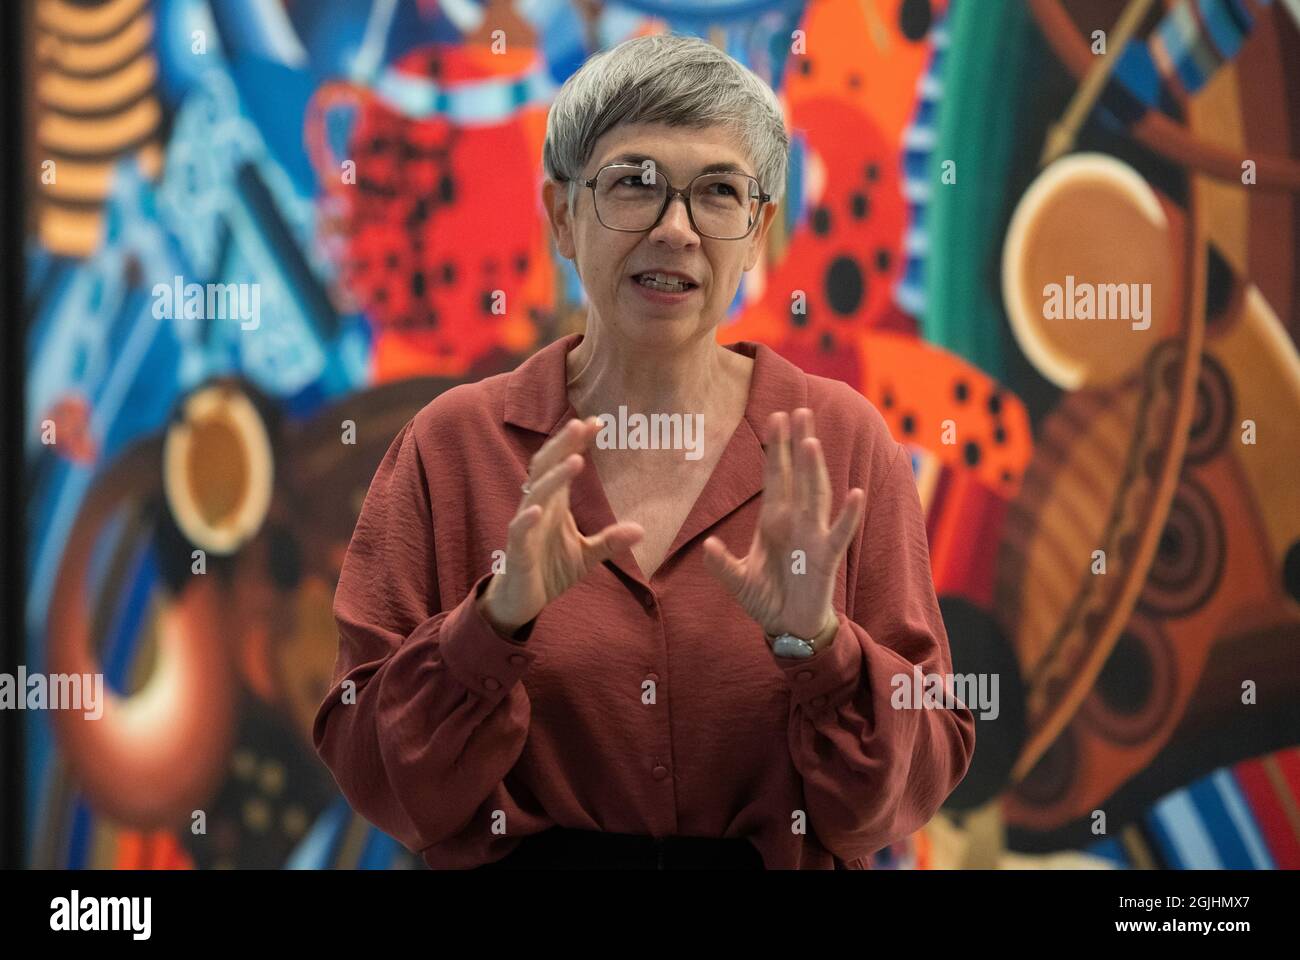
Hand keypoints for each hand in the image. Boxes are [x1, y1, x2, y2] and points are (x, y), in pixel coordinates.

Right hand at [479, 417, 643, 635]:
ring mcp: (526, 528)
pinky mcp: (517, 552)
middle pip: (546, 468)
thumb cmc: (549, 570)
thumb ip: (610, 541)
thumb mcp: (587, 555)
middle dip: (563, 446)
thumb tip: (641, 529)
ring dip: (554, 478)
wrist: (521, 601)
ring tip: (575, 461)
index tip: (597, 422)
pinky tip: (539, 510)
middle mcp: (538, 509)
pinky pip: (519, 531)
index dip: (577, 443)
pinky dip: (527, 519)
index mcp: (554, 504)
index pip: (563, 464)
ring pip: (535, 495)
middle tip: (581, 424)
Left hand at [702, 408, 864, 645]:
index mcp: (774, 520)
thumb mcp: (737, 581)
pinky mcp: (826, 557)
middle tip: (800, 410)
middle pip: (799, 474)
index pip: (777, 476)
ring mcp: (813, 536)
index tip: (776, 417)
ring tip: (811, 441)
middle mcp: (796, 521)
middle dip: (798, 443)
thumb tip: (708, 546)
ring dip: (815, 469)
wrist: (788, 627)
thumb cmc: (766, 599)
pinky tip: (854, 492)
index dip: (776, 448)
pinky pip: (839, 532)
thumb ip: (721, 564)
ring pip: (817, 494)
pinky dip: (848, 514)